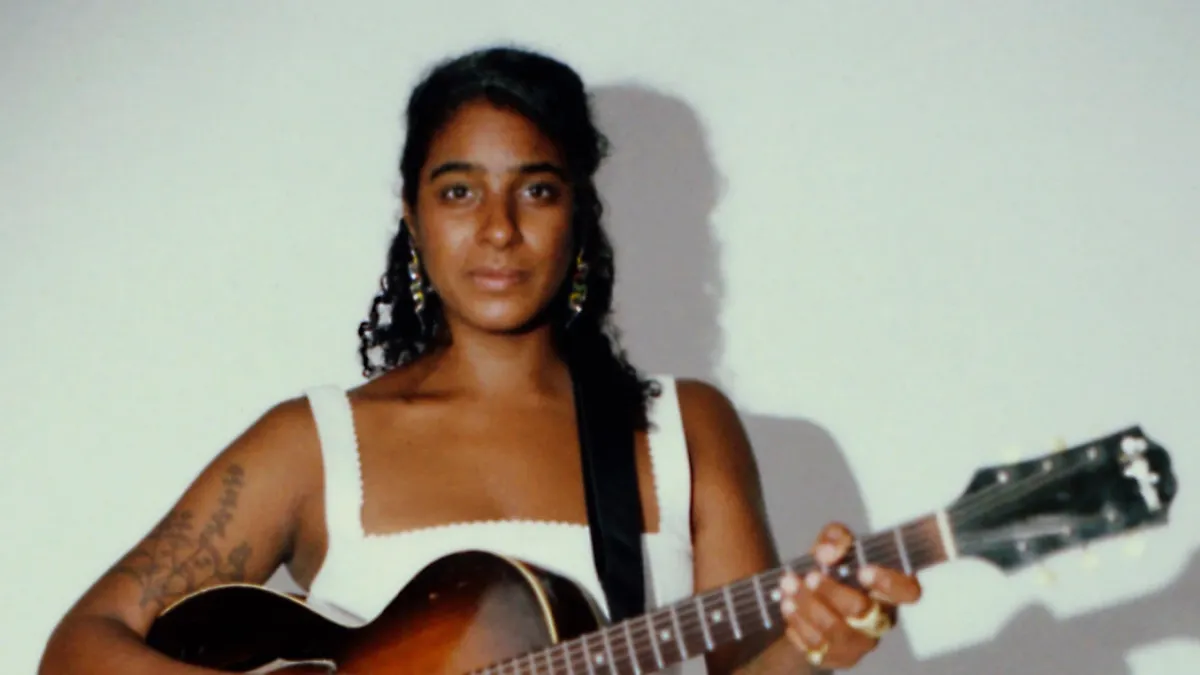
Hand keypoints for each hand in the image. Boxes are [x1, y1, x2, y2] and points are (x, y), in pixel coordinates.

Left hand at [778, 522, 921, 669]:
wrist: (807, 605)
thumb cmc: (830, 572)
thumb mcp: (831, 546)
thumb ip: (834, 537)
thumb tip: (828, 552)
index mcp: (889, 590)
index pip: (908, 591)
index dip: (889, 583)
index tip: (862, 571)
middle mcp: (880, 619)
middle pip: (863, 610)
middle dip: (831, 591)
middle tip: (809, 576)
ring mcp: (860, 643)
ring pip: (835, 630)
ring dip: (807, 606)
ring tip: (788, 586)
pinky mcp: (837, 658)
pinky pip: (816, 645)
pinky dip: (798, 622)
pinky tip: (788, 606)